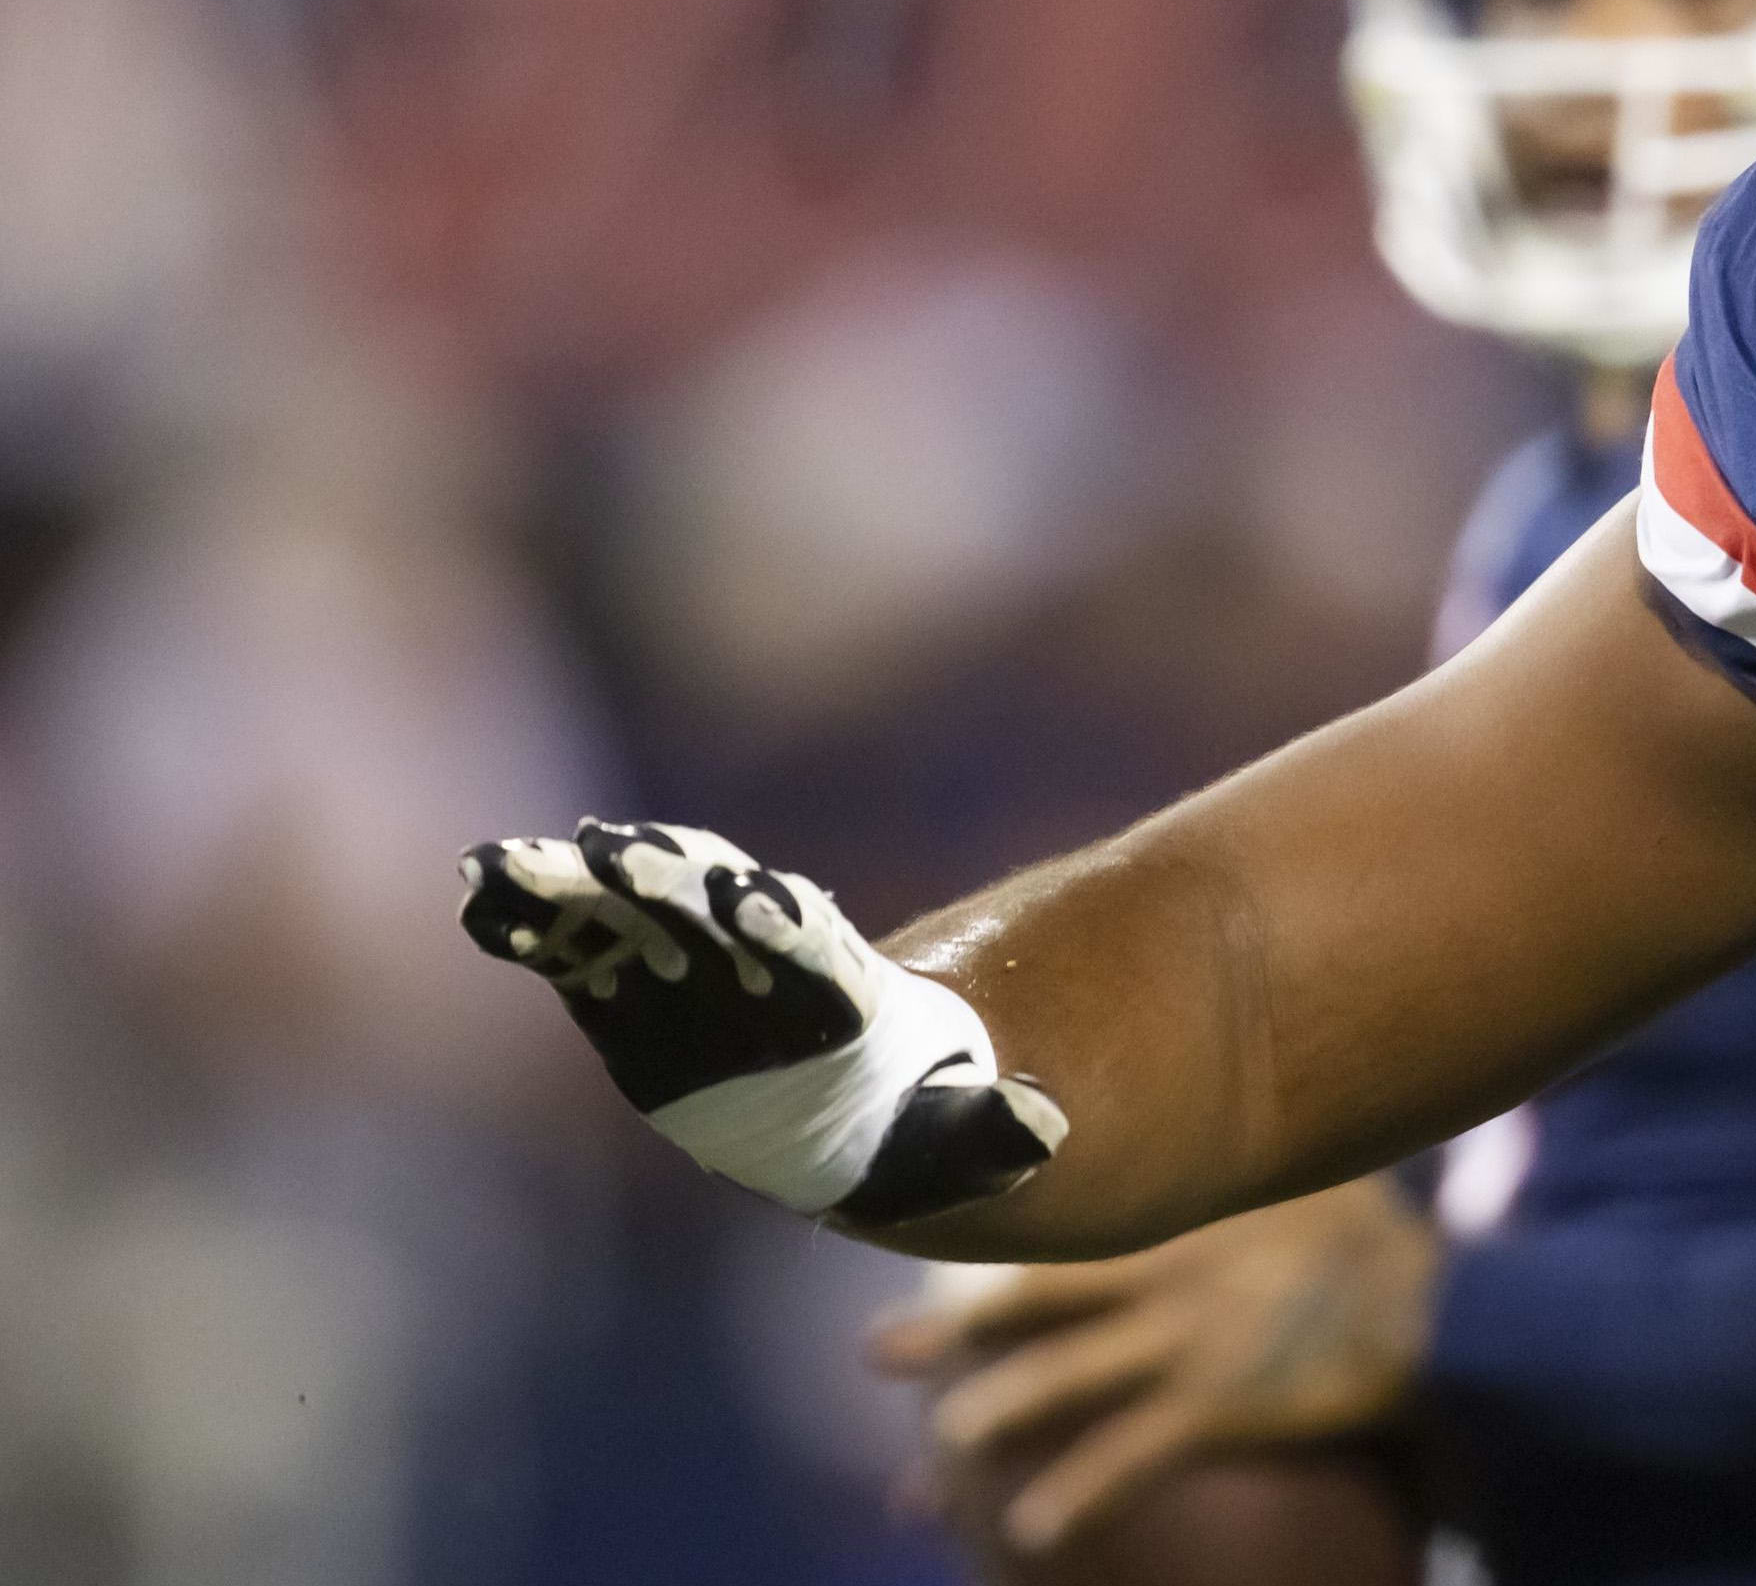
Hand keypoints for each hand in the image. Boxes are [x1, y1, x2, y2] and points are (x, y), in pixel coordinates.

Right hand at [460, 819, 1065, 1223]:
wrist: (860, 1111)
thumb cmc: (923, 1127)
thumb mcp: (972, 1138)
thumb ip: (993, 1130)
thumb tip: (1043, 1125)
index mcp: (844, 998)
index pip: (814, 950)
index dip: (783, 927)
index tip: (756, 901)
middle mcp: (762, 966)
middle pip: (711, 910)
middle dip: (669, 885)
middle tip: (615, 854)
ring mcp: (690, 969)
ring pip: (631, 914)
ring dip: (575, 889)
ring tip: (499, 865)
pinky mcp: (628, 990)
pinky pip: (576, 950)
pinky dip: (535, 926)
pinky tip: (476, 897)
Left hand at [872, 1175, 1442, 1556]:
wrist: (1438, 1300)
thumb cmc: (1368, 1230)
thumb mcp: (1296, 1163)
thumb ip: (1233, 1147)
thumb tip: (1197, 1099)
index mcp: (1173, 1211)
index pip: (1054, 1216)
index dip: (978, 1226)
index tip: (910, 1231)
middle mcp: (1161, 1272)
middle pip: (1029, 1298)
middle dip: (948, 1332)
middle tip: (876, 1356)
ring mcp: (1187, 1340)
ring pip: (1062, 1381)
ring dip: (993, 1417)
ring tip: (934, 1460)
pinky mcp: (1221, 1403)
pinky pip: (1129, 1456)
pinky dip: (1076, 1496)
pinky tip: (1031, 1532)